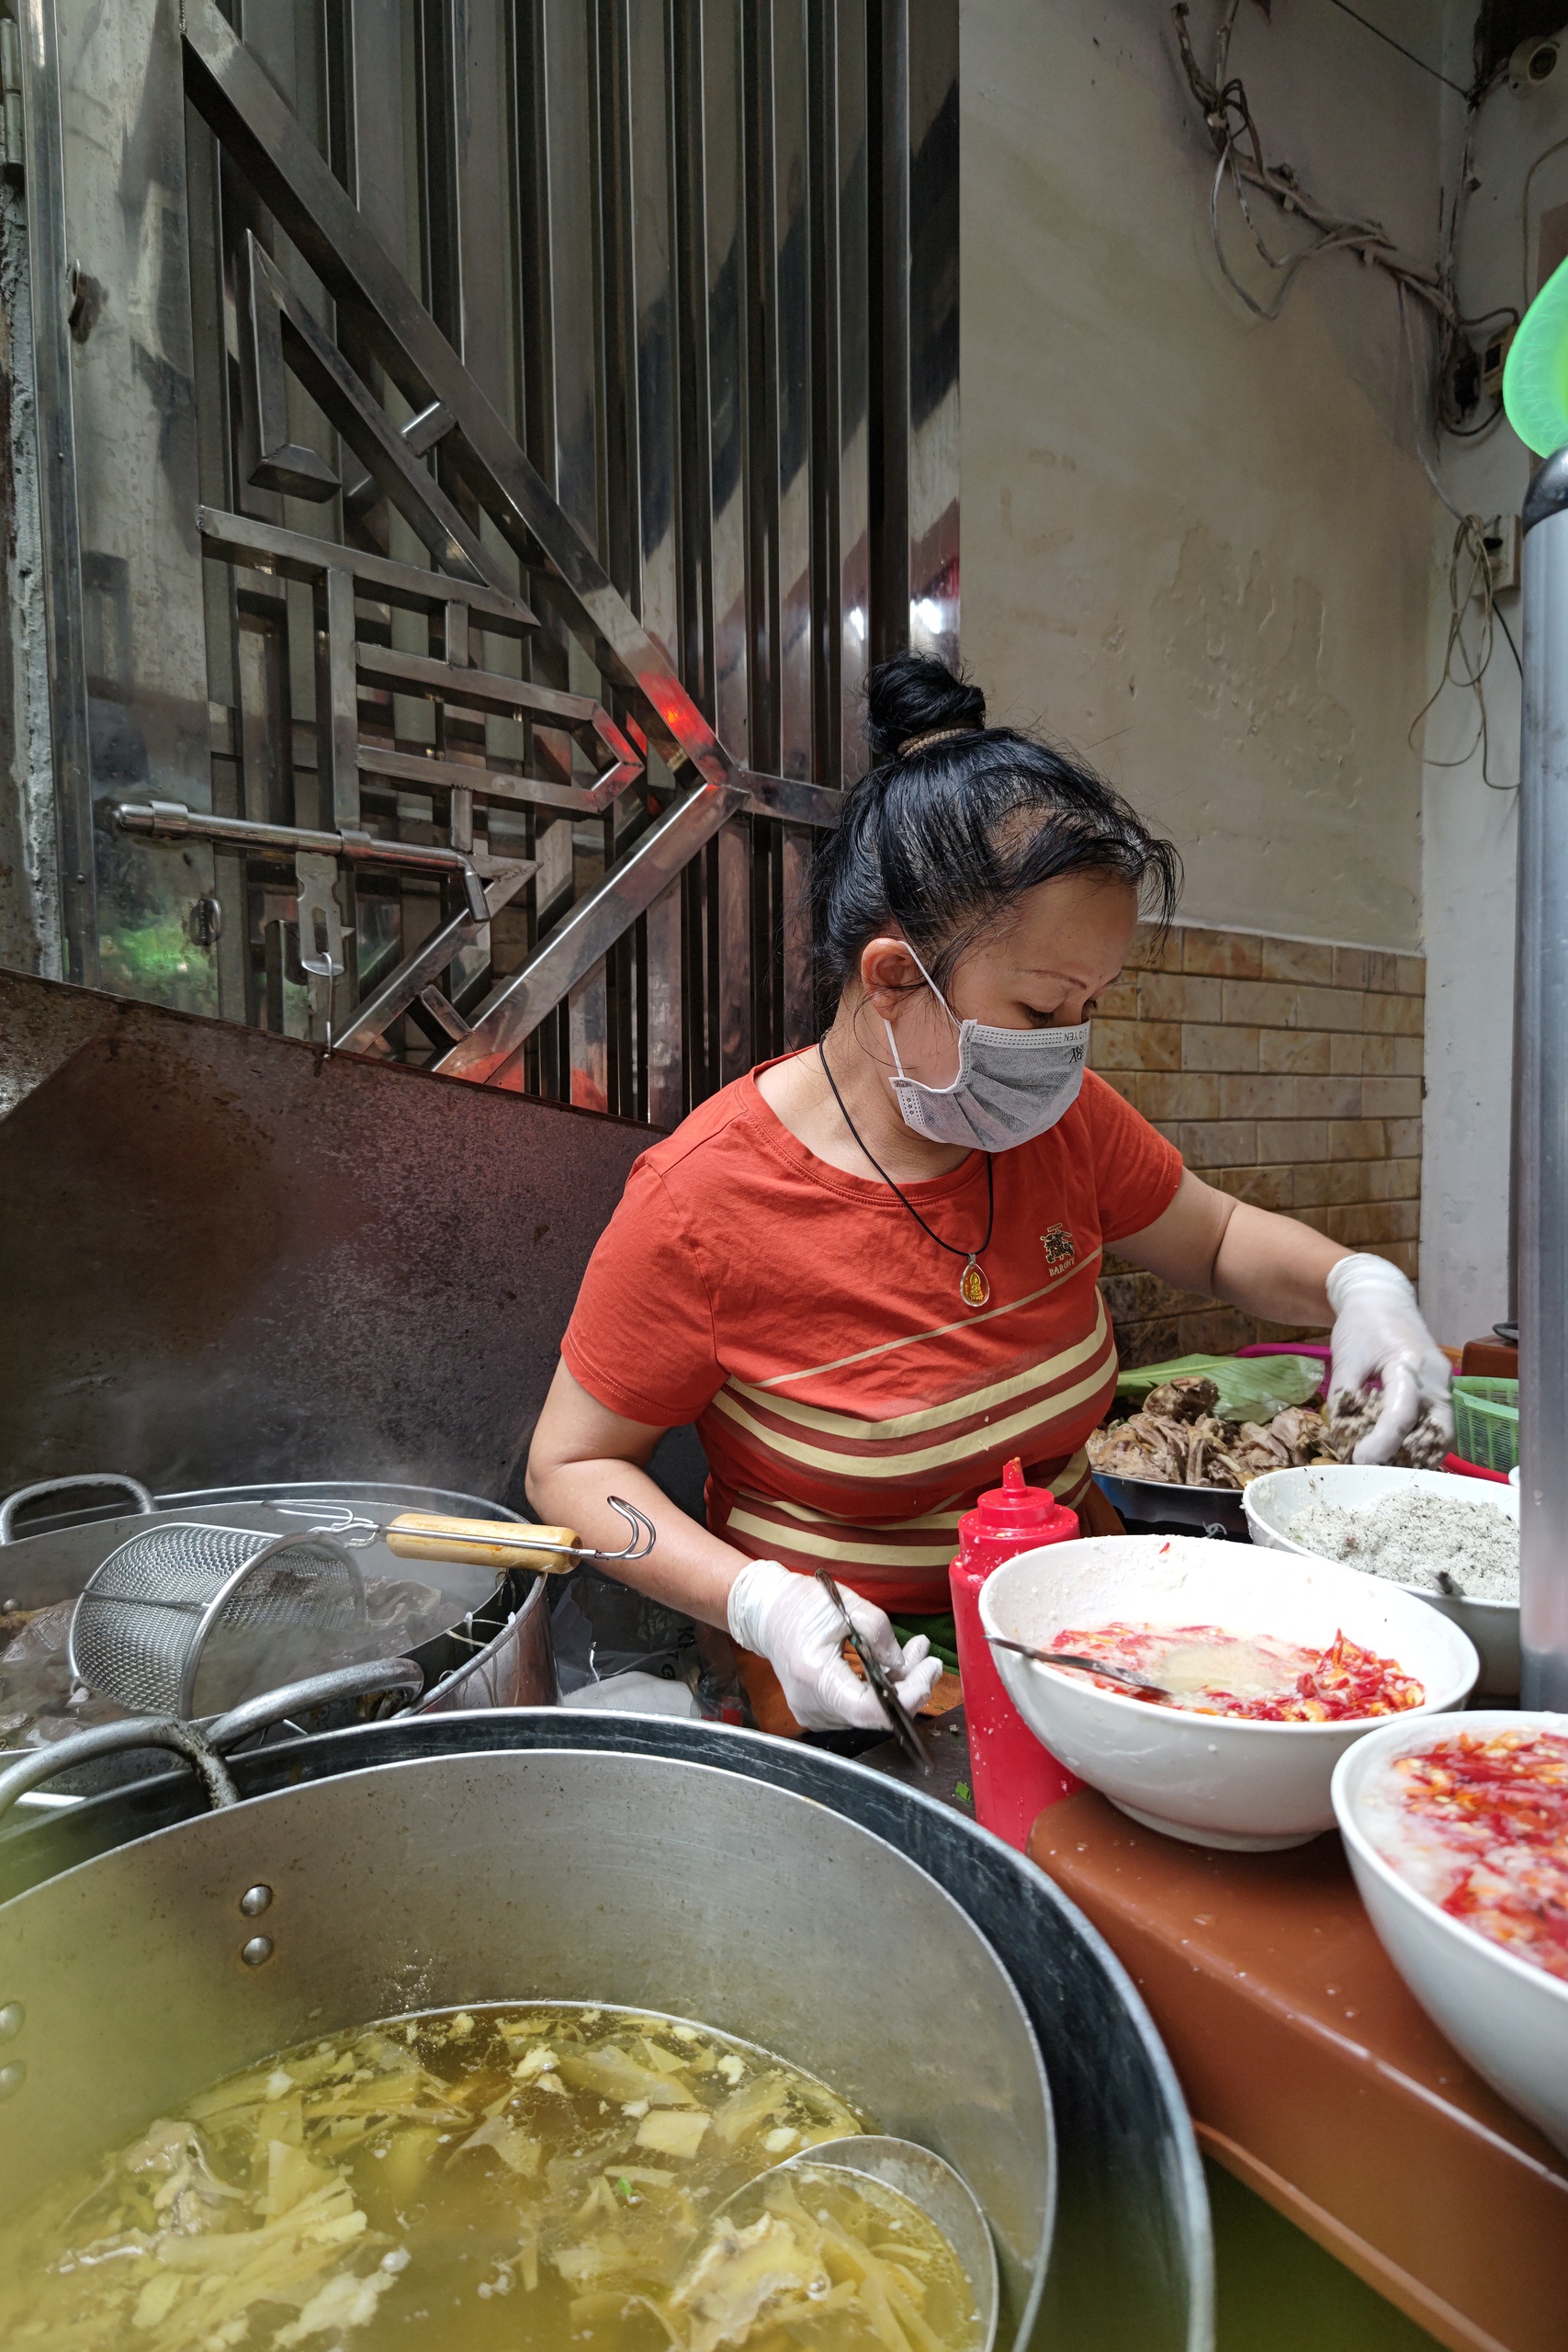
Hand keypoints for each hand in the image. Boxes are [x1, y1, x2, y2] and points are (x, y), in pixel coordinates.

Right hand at [726, 1560, 942, 1731]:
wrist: (766, 1613)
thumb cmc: (800, 1605)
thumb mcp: (846, 1606)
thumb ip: (880, 1634)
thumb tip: (904, 1664)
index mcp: (815, 1675)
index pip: (865, 1709)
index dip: (903, 1701)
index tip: (925, 1679)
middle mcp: (811, 1704)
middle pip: (873, 1713)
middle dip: (909, 1687)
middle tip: (930, 1660)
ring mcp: (813, 1713)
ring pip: (870, 1713)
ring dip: (898, 1687)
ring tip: (915, 1654)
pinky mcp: (819, 1712)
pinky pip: (858, 1709)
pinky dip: (880, 1690)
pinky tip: (893, 1667)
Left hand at [1327, 1254, 1452, 1464]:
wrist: (1382, 1297)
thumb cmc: (1361, 1323)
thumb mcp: (1345, 1358)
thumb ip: (1344, 1398)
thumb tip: (1342, 1438)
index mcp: (1408, 1364)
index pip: (1401, 1414)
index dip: (1381, 1443)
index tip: (1359, 1459)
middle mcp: (1435, 1377)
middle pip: (1436, 1432)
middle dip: (1409, 1457)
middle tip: (1378, 1468)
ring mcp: (1444, 1383)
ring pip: (1442, 1432)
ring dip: (1418, 1452)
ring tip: (1385, 1462)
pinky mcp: (1442, 1388)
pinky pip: (1438, 1422)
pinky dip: (1421, 1439)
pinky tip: (1396, 1447)